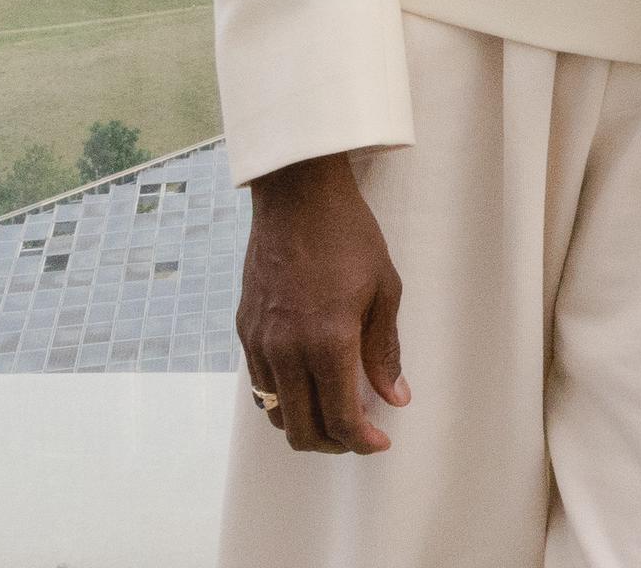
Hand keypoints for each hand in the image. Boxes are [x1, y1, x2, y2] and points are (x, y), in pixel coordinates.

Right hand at [236, 153, 410, 454]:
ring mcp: (260, 343)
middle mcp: (286, 351)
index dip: (362, 441)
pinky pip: (260, 384)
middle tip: (358, 435)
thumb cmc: (348, 236)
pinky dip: (284, 398)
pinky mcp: (244, 330)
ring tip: (335, 414)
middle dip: (333, 444)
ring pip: (275, 413)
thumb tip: (396, 395)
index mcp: (327, 342)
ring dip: (305, 424)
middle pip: (301, 429)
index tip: (379, 442)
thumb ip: (385, 350)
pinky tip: (308, 384)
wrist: (297, 197)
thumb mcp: (385, 289)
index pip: (340, 418)